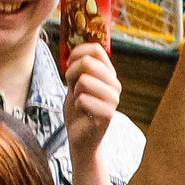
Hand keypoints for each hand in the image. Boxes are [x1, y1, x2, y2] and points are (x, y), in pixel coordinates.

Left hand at [63, 41, 119, 159]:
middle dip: (72, 73)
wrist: (80, 135)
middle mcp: (115, 84)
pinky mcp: (108, 114)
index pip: (96, 49)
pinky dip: (76, 106)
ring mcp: (114, 99)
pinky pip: (82, 99)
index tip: (69, 66)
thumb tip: (75, 50)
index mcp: (110, 74)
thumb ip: (79, 67)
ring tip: (79, 101)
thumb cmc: (78, 108)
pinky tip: (83, 113)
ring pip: (84, 80)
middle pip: (88, 62)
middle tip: (72, 88)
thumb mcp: (76, 82)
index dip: (77, 53)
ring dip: (74, 91)